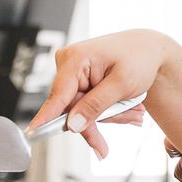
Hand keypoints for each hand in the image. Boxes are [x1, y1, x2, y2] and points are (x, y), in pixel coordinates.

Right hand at [28, 30, 166, 156]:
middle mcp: (68, 63)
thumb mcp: (122, 84)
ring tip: (134, 110)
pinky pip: (85, 104)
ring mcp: (73, 72)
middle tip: (128, 123)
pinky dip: (105, 110)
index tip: (33, 133)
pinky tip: (125, 106)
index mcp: (76, 58)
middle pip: (72, 108)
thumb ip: (95, 105)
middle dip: (99, 120)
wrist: (148, 49)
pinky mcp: (78, 80)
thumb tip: (72, 125)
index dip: (46, 117)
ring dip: (108, 115)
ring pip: (81, 110)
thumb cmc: (138, 57)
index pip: (58, 94)